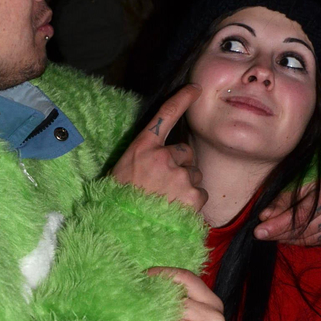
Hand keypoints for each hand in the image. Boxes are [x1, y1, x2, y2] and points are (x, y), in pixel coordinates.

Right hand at [111, 85, 207, 212]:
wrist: (121, 231)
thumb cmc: (119, 202)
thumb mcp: (124, 171)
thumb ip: (146, 158)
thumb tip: (167, 157)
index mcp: (143, 147)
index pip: (165, 115)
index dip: (182, 99)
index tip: (195, 88)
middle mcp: (163, 157)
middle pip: (187, 152)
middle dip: (181, 165)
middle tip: (163, 185)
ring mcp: (179, 176)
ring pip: (194, 174)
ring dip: (186, 185)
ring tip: (167, 201)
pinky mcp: (192, 196)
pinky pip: (200, 193)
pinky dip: (192, 203)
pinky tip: (175, 210)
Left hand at [253, 178, 320, 244]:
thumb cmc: (317, 180)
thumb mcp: (299, 183)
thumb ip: (282, 200)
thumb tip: (264, 216)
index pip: (300, 215)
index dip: (278, 224)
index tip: (259, 231)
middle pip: (303, 229)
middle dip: (279, 232)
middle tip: (260, 234)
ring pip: (309, 238)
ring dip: (287, 238)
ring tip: (271, 235)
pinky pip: (316, 241)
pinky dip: (299, 240)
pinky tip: (287, 237)